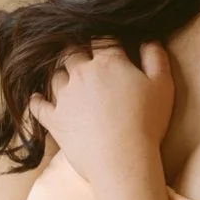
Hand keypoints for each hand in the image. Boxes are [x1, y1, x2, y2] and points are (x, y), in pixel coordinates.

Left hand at [27, 37, 174, 187]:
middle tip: (85, 60)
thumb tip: (148, 39)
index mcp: (108, 62)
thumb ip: (155, 57)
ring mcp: (64, 97)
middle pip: (72, 53)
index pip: (102, 39)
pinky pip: (38, 106)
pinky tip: (37, 99)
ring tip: (69, 82)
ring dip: (62, 76)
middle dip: (78, 53)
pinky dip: (37, 101)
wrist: (123, 160)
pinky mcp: (54, 120)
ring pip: (55, 76)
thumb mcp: (162, 86)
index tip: (108, 44)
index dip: (105, 40)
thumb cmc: (147, 122)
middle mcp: (81, 73)